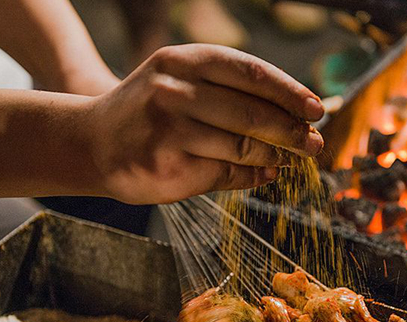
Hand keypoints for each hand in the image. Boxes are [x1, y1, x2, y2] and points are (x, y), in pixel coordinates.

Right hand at [83, 44, 324, 203]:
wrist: (90, 142)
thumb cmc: (146, 111)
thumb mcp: (179, 81)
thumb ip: (229, 91)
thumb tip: (291, 116)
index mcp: (184, 61)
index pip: (252, 72)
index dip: (290, 92)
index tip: (316, 110)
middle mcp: (176, 90)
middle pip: (253, 112)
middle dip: (292, 131)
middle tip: (314, 143)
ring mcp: (170, 128)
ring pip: (243, 146)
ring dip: (275, 156)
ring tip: (290, 159)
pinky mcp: (169, 165)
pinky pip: (226, 173)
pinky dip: (251, 175)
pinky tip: (264, 173)